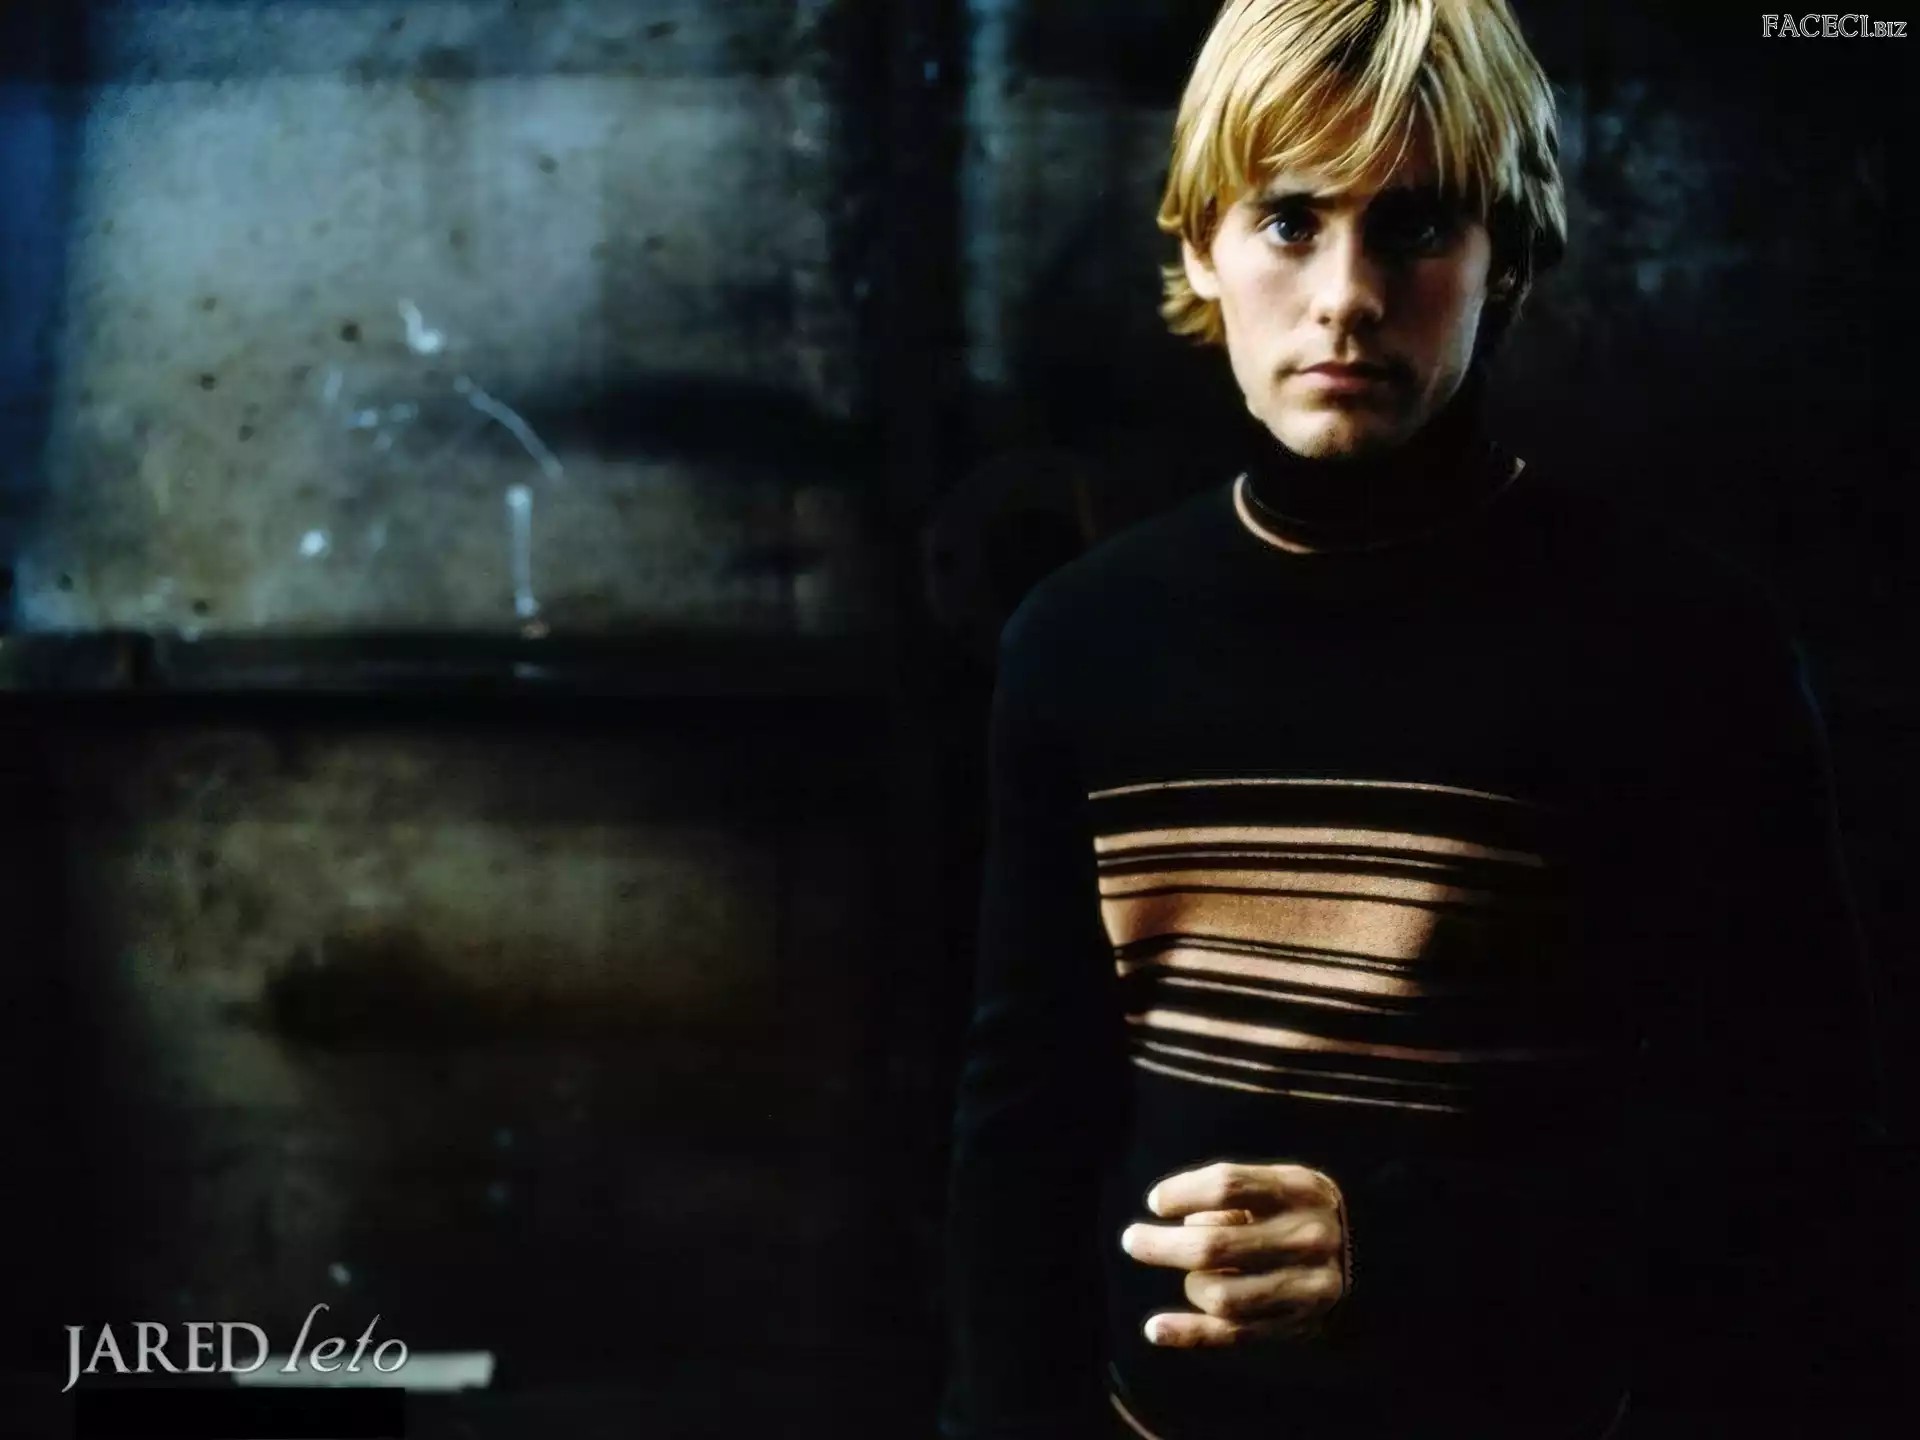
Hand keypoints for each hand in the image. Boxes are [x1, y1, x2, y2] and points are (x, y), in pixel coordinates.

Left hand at [1118, 1160, 1348, 1347]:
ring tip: (1190, 1274)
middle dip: (1161, 1245)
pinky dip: (1188, 1334)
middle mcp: (1308, 1237)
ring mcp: (1306, 1287)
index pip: (1227, 1185)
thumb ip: (1234, 1189)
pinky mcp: (1298, 1325)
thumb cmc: (1303, 1211)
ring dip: (1190, 1283)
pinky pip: (1233, 1335)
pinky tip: (1154, 1329)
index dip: (1182, 1192)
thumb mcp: (1282, 1182)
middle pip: (1214, 1245)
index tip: (1155, 1202)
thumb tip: (1171, 1213)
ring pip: (1220, 1295)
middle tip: (1132, 1239)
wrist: (1377, 1256)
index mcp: (1300, 1190)